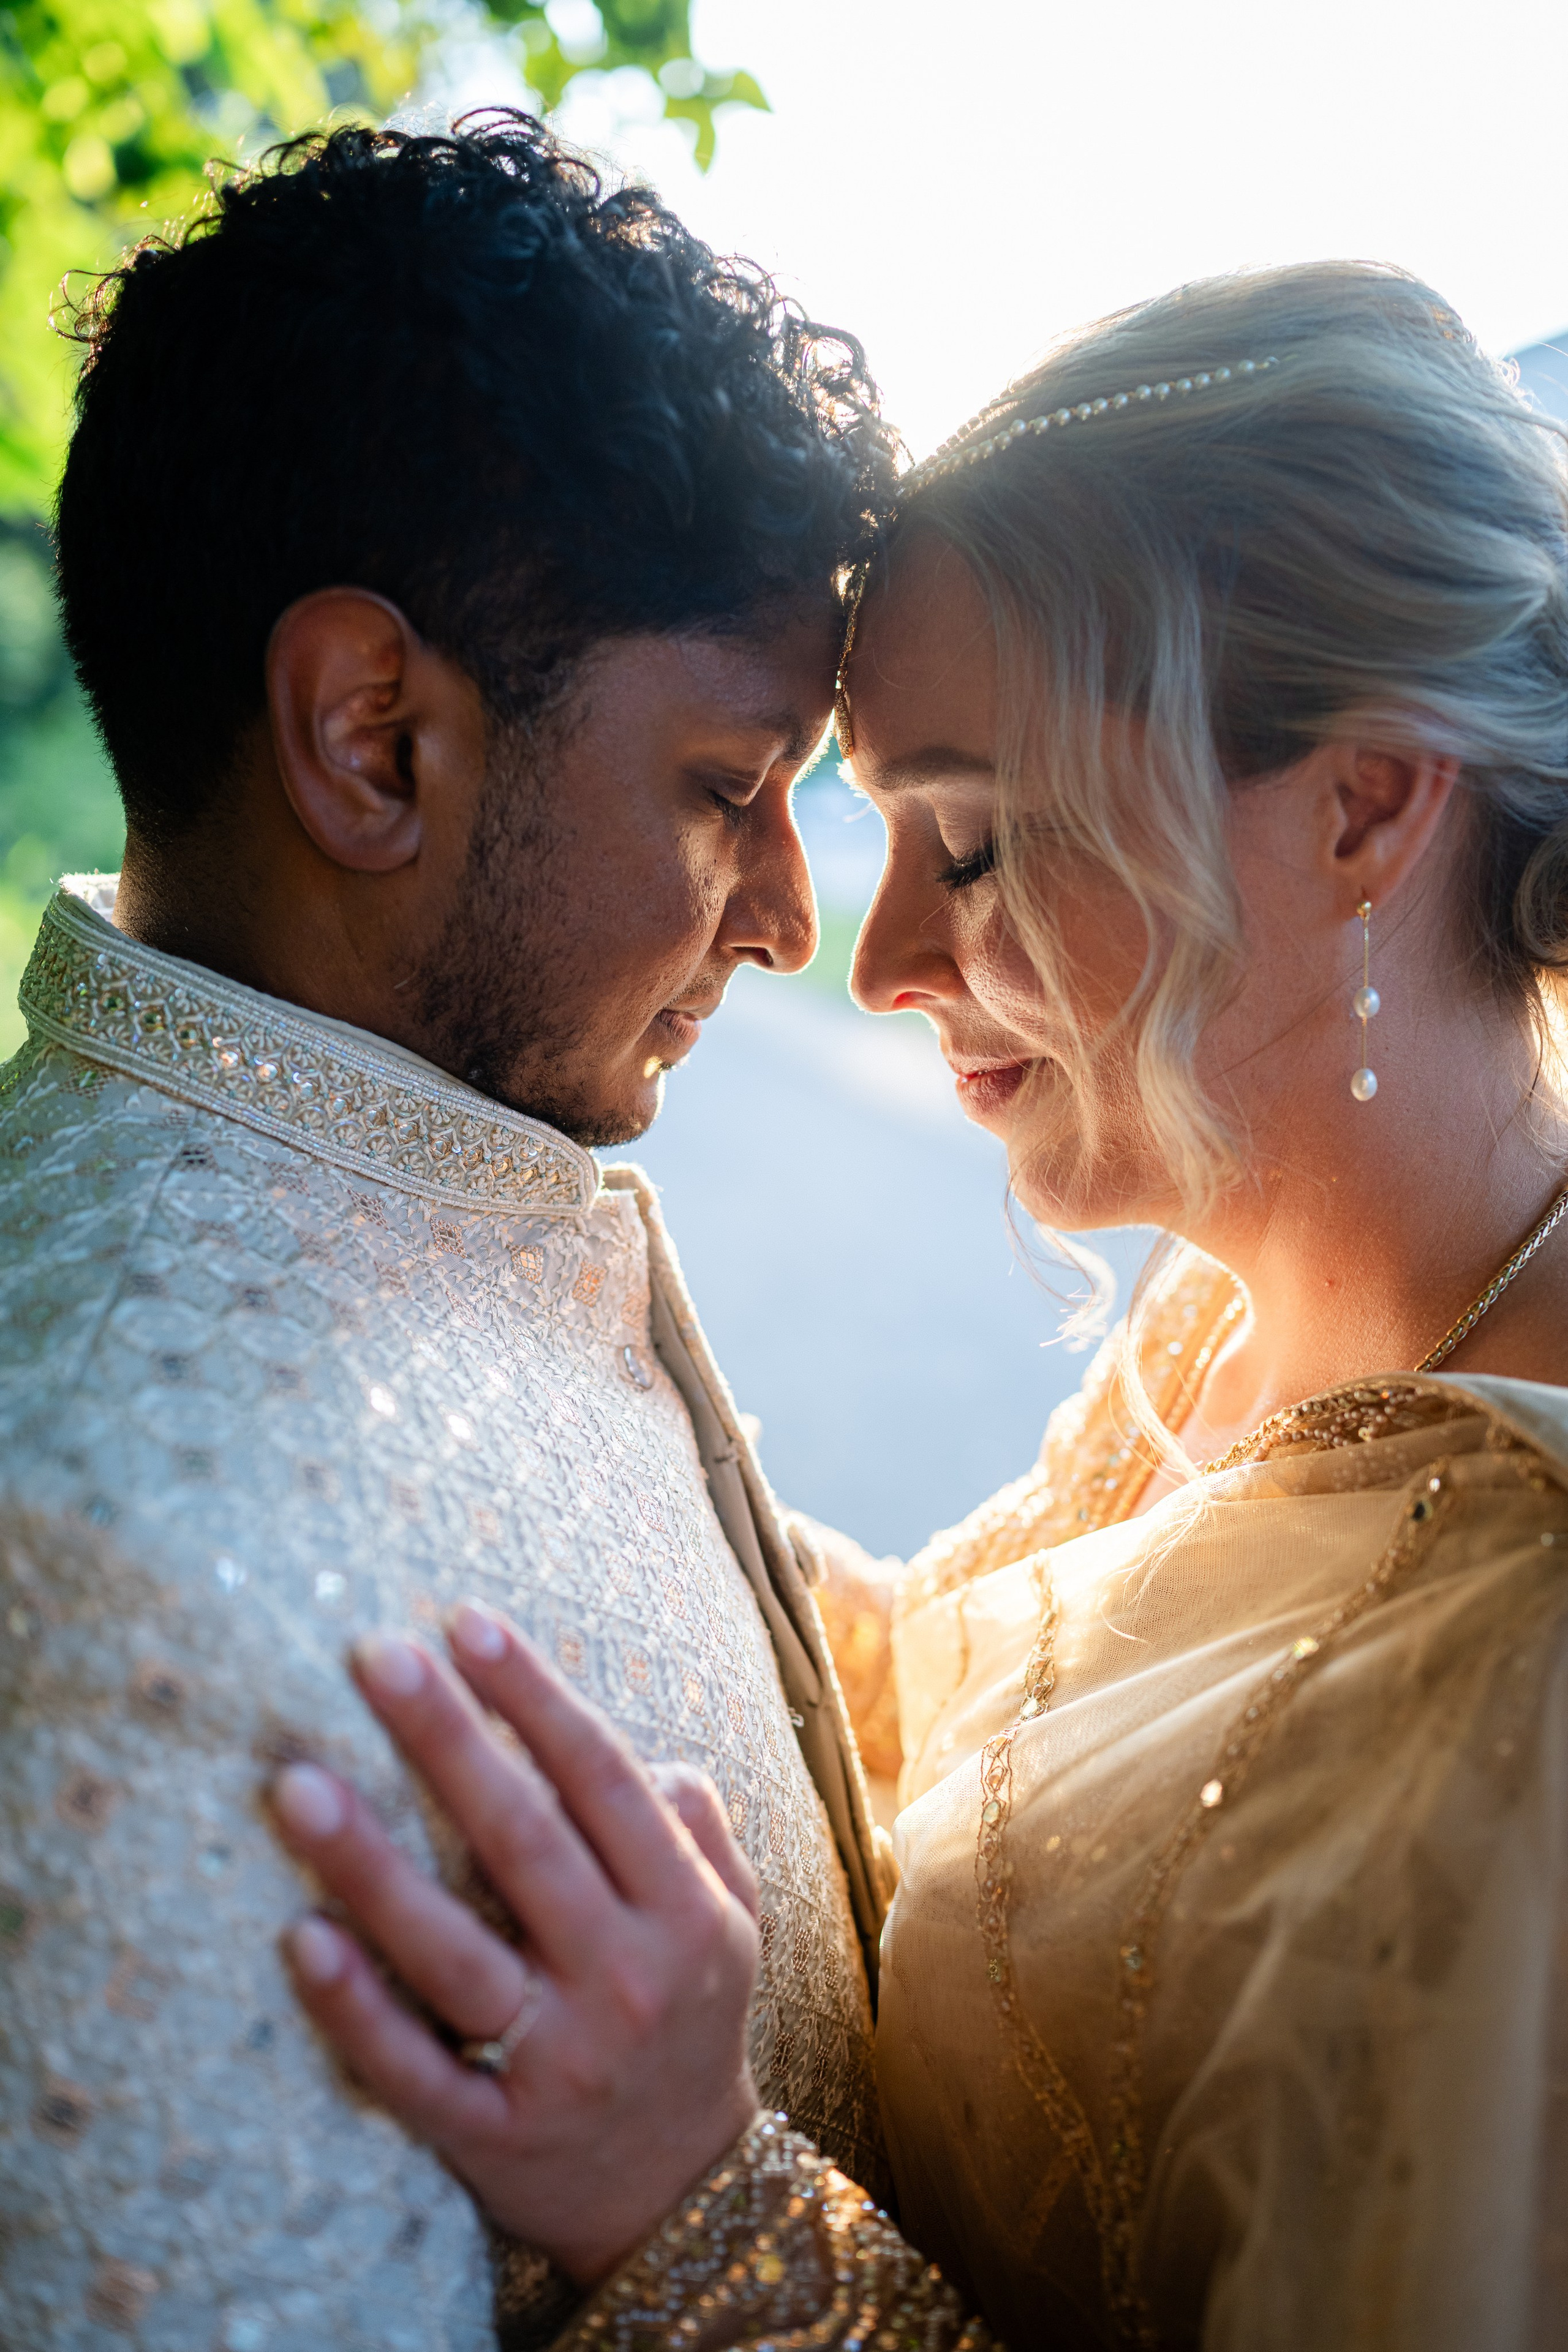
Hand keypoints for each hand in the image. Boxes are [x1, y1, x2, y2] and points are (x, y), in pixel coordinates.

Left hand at [269, 1602, 761, 2285]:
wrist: (681, 2195)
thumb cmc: (687, 2018)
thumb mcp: (727, 1921)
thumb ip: (694, 1828)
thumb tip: (642, 1755)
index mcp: (681, 1910)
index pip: (601, 1778)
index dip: (533, 1695)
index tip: (465, 1622)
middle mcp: (623, 1977)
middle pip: (524, 1841)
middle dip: (447, 1739)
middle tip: (374, 1654)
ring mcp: (557, 2062)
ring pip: (454, 1952)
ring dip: (373, 1865)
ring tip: (297, 1783)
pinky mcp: (492, 2135)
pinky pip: (413, 2068)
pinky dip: (356, 2008)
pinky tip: (299, 1938)